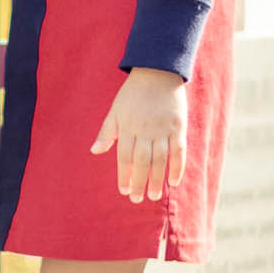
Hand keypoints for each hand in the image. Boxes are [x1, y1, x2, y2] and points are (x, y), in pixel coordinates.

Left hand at [90, 67, 186, 201]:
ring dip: (157, 179)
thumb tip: (94, 151)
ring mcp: (163, 129)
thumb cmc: (132, 94)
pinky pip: (179, 151)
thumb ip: (106, 133)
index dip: (124, 174)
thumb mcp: (115, 111)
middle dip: (139, 182)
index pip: (125, 156)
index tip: (124, 190)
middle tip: (138, 199)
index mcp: (127, 127)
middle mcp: (145, 131)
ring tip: (154, 195)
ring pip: (160, 159)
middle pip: (142, 161)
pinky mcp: (178, 127)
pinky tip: (174, 181)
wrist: (157, 72)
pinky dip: (177, 167)